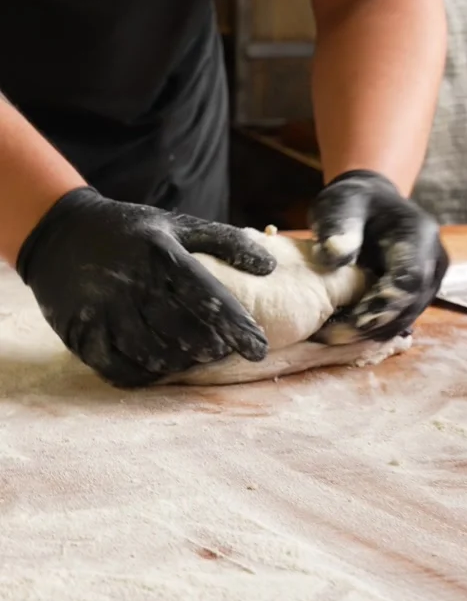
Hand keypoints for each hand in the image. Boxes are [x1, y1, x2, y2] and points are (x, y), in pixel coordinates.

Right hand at [17, 188, 275, 386]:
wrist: (62, 234)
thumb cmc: (131, 232)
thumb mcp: (176, 225)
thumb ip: (225, 241)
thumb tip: (271, 265)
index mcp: (161, 255)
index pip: (209, 299)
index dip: (238, 328)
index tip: (259, 349)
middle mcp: (133, 284)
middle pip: (185, 334)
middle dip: (212, 350)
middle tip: (222, 353)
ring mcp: (105, 312)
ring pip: (154, 355)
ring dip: (181, 364)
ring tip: (193, 358)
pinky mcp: (83, 333)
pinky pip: (120, 368)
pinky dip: (146, 375)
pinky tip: (159, 367)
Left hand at [309, 170, 448, 344]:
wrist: (365, 206)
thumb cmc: (351, 203)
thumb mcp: (340, 205)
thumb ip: (338, 228)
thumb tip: (334, 256)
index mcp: (420, 235)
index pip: (411, 278)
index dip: (386, 302)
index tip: (356, 318)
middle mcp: (432, 262)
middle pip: (410, 304)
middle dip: (372, 324)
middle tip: (333, 336)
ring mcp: (427, 282)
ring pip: (404, 319)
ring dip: (369, 333)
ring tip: (331, 336)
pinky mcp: (413, 298)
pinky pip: (395, 320)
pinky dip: (369, 331)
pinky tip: (340, 334)